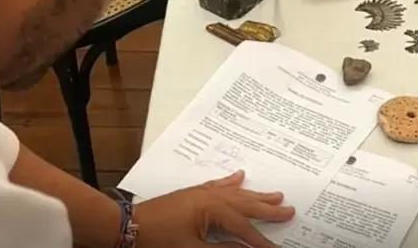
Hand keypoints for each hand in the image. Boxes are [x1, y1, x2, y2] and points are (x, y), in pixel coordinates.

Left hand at [133, 171, 294, 247]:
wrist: (127, 227)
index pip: (244, 228)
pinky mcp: (192, 195)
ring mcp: (200, 194)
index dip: (261, 241)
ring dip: (255, 195)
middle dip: (268, 209)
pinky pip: (218, 186)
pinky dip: (231, 182)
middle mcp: (210, 197)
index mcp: (212, 209)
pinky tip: (240, 177)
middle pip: (245, 204)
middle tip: (290, 210)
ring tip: (275, 195)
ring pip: (235, 194)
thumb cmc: (158, 239)